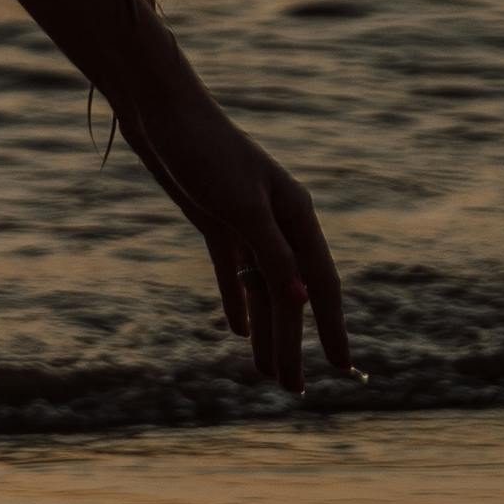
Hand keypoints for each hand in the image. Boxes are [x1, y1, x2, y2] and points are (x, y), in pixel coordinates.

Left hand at [124, 83, 350, 393]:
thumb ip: (273, 254)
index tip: (342, 367)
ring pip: (262, 289)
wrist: (160, 111)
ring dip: (266, 331)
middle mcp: (277, 223)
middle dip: (292, 344)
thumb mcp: (240, 206)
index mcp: (296, 216)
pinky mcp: (215, 221)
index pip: (319, 284)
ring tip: (268, 376)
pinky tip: (239, 332)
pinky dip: (237, 302)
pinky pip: (232, 273)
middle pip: (289, 295)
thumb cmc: (204, 150)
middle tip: (292, 391)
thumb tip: (302, 300)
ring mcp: (246, 223)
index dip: (331, 327)